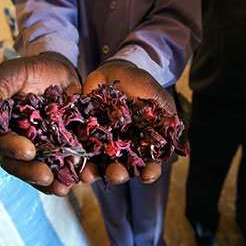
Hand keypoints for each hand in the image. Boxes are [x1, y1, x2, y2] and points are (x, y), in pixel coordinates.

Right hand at [0, 52, 81, 195]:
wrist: (60, 68)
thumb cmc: (29, 68)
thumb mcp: (10, 73)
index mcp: (1, 128)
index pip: (0, 144)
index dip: (11, 149)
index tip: (28, 151)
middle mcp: (18, 143)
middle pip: (18, 165)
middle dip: (31, 173)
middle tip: (47, 177)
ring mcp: (40, 148)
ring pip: (41, 171)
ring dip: (51, 183)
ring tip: (64, 188)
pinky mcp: (61, 149)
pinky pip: (65, 166)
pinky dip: (73, 173)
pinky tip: (82, 178)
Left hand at [81, 60, 176, 184]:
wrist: (114, 70)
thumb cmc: (140, 84)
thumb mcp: (157, 97)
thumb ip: (164, 116)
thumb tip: (171, 138)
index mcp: (144, 144)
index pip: (150, 164)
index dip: (150, 172)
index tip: (148, 175)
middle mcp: (124, 149)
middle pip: (122, 169)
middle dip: (119, 174)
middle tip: (117, 174)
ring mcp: (104, 144)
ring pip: (98, 165)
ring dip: (94, 173)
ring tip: (90, 175)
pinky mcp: (85, 136)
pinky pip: (80, 150)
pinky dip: (76, 157)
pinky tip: (74, 161)